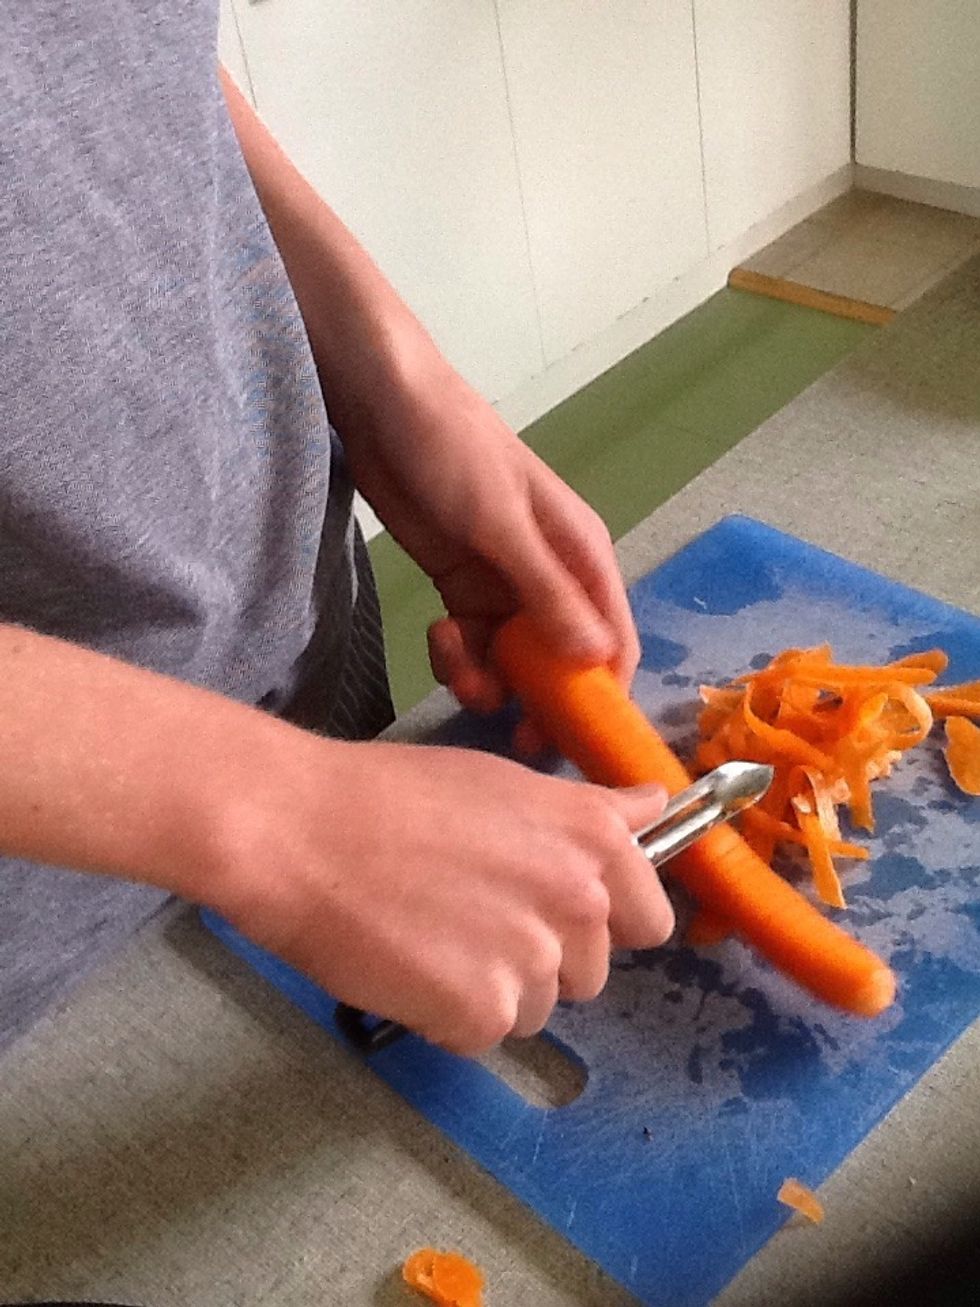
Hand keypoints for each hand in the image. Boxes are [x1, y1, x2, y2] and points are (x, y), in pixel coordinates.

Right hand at [213, 735, 672, 1055]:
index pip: (649, 920)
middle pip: (589, 971)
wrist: (301, 831)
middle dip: (541, 955)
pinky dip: (447, 1014)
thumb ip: (589, 811)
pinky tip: (407, 965)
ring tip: (430, 935)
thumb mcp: (504, 782)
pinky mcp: (483, 1011)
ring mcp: (536, 959)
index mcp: (595, 838)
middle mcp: (581, 899)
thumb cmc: (393, 794)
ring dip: (492, 987)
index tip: (555, 910)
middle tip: (468, 914)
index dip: (605, 921)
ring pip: (537, 1006)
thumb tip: (657, 807)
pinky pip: (483, 1033)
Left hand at [338, 339, 639, 751]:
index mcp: (581, 555)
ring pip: (513, 658)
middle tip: (511, 734)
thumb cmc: (455, 452)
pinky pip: (474, 641)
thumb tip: (598, 659)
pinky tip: (439, 635)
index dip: (602, 693)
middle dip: (539, 698)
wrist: (382, 404)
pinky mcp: (462, 586)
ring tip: (457, 664)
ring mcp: (505, 583)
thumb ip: (547, 593)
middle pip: (563, 660)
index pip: (613, 639)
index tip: (575, 739)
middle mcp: (552, 576)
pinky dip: (460, 654)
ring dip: (489, 676)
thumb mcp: (502, 525)